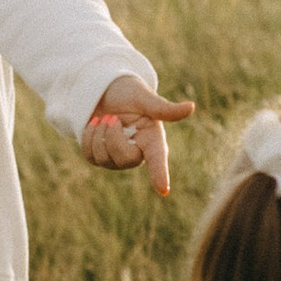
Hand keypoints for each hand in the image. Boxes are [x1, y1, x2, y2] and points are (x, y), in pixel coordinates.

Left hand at [82, 77, 193, 198]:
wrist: (104, 90)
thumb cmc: (129, 92)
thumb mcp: (144, 98)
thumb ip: (164, 108)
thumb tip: (191, 107)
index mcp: (152, 139)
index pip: (157, 159)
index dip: (160, 173)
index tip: (163, 189)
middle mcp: (138, 153)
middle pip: (124, 159)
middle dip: (113, 137)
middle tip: (112, 117)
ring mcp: (118, 158)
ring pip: (104, 159)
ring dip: (99, 134)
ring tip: (104, 118)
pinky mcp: (101, 157)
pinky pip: (90, 156)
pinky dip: (88, 137)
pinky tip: (94, 124)